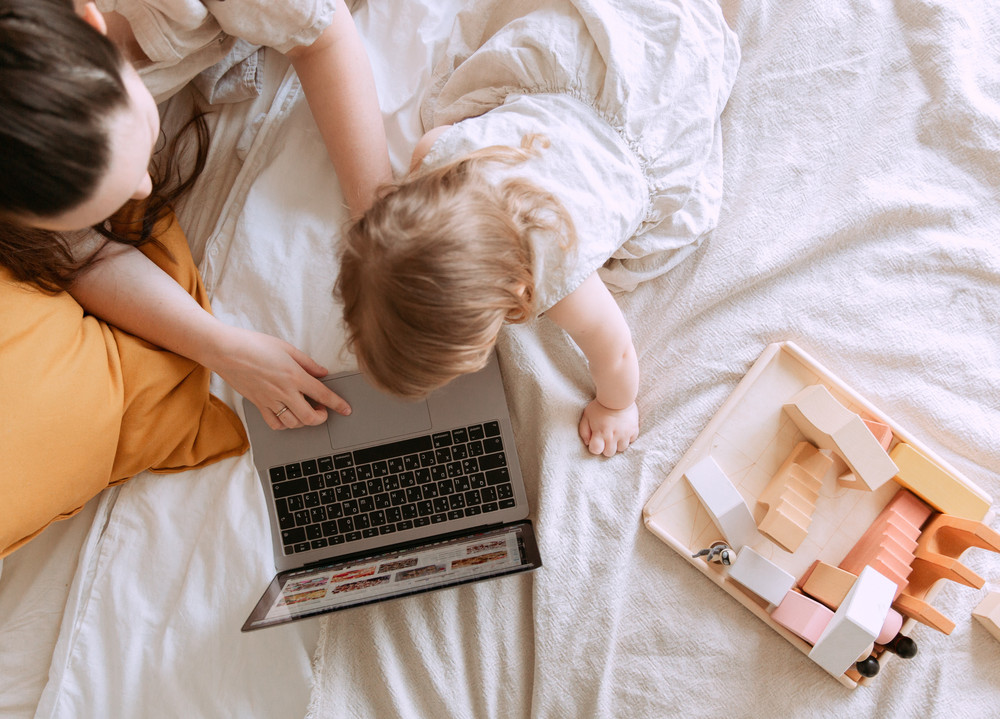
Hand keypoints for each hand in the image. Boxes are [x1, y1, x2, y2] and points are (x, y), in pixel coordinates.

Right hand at [208, 325, 350, 429]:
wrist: (225, 351)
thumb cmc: (254, 345)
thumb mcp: (287, 348)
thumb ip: (307, 363)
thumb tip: (323, 373)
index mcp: (294, 375)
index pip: (323, 394)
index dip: (338, 404)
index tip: (346, 409)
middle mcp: (283, 391)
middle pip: (309, 416)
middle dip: (321, 418)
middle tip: (323, 411)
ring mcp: (269, 400)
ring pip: (293, 423)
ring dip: (304, 421)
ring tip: (306, 411)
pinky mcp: (258, 405)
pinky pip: (274, 423)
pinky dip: (285, 424)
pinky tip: (288, 415)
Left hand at [578, 400, 638, 456]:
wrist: (617, 395)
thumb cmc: (600, 405)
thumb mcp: (586, 416)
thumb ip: (584, 431)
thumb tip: (587, 443)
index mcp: (600, 433)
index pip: (596, 451)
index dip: (594, 447)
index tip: (595, 441)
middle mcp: (613, 436)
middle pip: (609, 453)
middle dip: (605, 448)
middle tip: (605, 438)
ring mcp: (625, 434)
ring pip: (621, 449)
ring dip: (617, 444)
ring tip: (614, 435)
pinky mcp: (634, 430)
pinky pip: (631, 441)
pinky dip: (627, 438)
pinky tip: (623, 431)